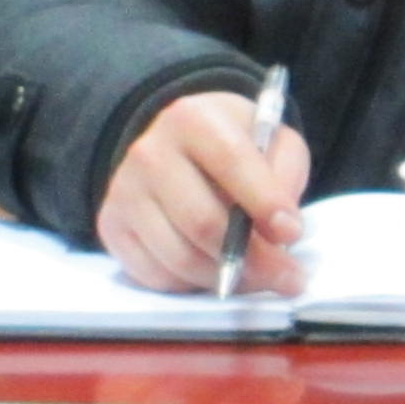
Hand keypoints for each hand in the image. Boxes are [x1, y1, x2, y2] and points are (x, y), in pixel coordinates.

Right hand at [99, 91, 313, 294]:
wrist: (183, 145)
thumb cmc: (238, 143)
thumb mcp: (275, 141)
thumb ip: (286, 173)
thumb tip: (283, 229)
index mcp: (193, 119)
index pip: (232, 162)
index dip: (265, 202)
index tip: (293, 233)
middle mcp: (148, 152)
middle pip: (201, 221)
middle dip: (252, 258)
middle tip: (287, 277)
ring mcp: (123, 191)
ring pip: (177, 256)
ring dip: (226, 278)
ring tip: (258, 278)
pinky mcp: (111, 226)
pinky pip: (153, 273)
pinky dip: (192, 284)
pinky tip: (218, 274)